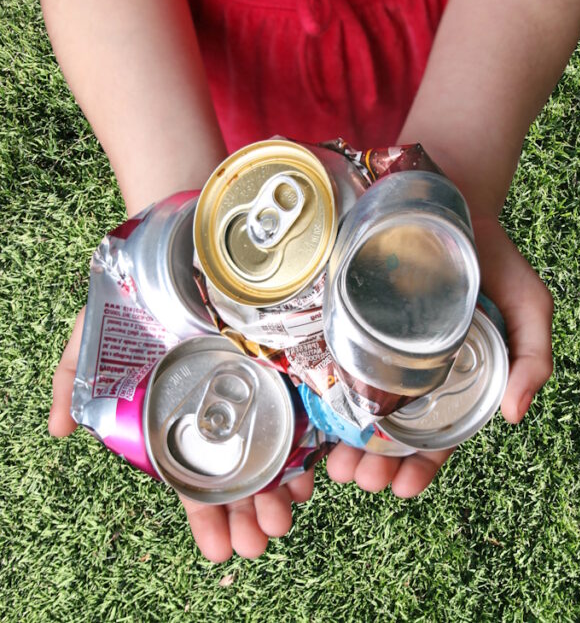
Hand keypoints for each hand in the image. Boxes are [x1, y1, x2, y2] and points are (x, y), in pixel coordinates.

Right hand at [51, 308, 313, 561]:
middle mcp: (223, 407)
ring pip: (277, 449)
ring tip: (287, 517)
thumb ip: (75, 382)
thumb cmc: (137, 291)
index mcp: (183, 416)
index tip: (223, 551)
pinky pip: (305, 408)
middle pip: (242, 473)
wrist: (181, 240)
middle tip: (262, 541)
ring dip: (282, 489)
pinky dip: (310, 443)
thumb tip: (54, 430)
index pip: (196, 478)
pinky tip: (312, 473)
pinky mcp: (289, 362)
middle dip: (251, 513)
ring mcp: (259, 387)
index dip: (209, 517)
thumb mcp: (95, 337)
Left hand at [325, 215, 553, 493]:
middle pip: (393, 431)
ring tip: (334, 466)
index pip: (440, 434)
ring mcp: (378, 347)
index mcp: (456, 377)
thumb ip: (533, 356)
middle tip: (359, 479)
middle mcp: (415, 369)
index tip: (403, 489)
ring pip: (358, 409)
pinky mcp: (348, 321)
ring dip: (345, 445)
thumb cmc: (494, 257)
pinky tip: (313, 421)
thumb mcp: (529, 304)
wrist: (451, 196)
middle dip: (376, 464)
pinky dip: (323, 399)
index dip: (423, 466)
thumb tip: (515, 414)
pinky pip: (333, 366)